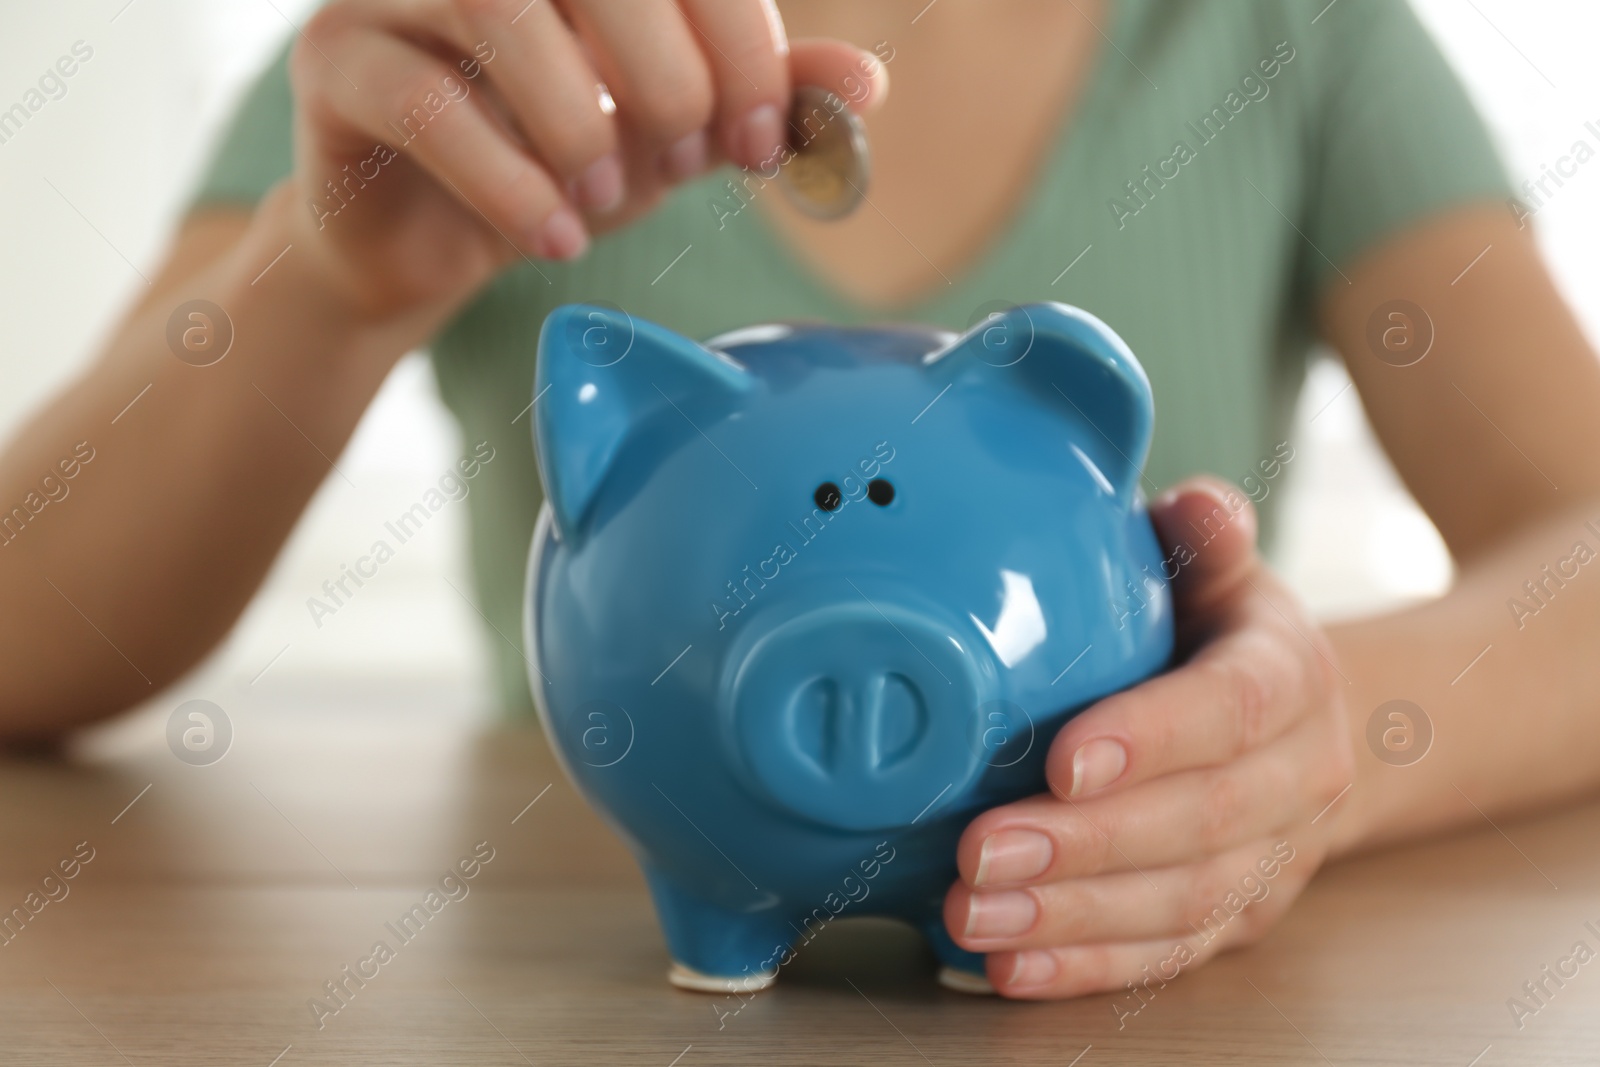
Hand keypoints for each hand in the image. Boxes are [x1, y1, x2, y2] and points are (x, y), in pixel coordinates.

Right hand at [283, 0, 888, 315]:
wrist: (425, 245)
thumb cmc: (552, 166)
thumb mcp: (671, 136)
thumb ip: (755, 100)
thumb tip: (868, 83)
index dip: (739, 37)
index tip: (766, 139)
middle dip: (665, 68)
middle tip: (689, 157)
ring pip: (494, 7)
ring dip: (577, 117)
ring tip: (607, 199)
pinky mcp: (335, 67)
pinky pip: (425, 103)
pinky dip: (506, 178)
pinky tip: (555, 236)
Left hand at [944, 477, 1354, 999]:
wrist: (1304, 724)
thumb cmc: (1226, 633)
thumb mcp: (1222, 572)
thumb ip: (1204, 538)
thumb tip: (1191, 499)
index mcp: (1290, 677)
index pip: (1230, 711)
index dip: (1153, 738)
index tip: (1063, 760)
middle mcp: (1300, 778)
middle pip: (1200, 824)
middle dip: (1086, 845)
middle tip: (979, 850)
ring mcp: (1273, 859)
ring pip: (1183, 903)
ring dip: (1072, 918)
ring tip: (973, 914)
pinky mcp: (1238, 919)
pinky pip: (1169, 955)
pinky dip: (1088, 967)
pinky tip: (1008, 967)